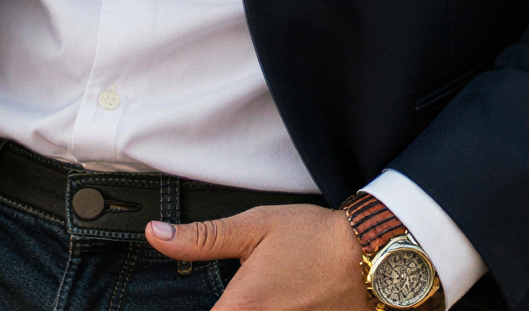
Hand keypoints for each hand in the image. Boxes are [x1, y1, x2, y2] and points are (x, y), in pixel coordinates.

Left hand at [146, 203, 367, 309]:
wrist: (371, 257)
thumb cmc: (315, 239)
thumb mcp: (253, 226)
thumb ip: (201, 238)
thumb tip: (156, 235)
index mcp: (242, 308)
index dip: (190, 305)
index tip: (194, 297)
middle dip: (231, 304)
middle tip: (248, 283)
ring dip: (250, 308)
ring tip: (272, 289)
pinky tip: (286, 298)